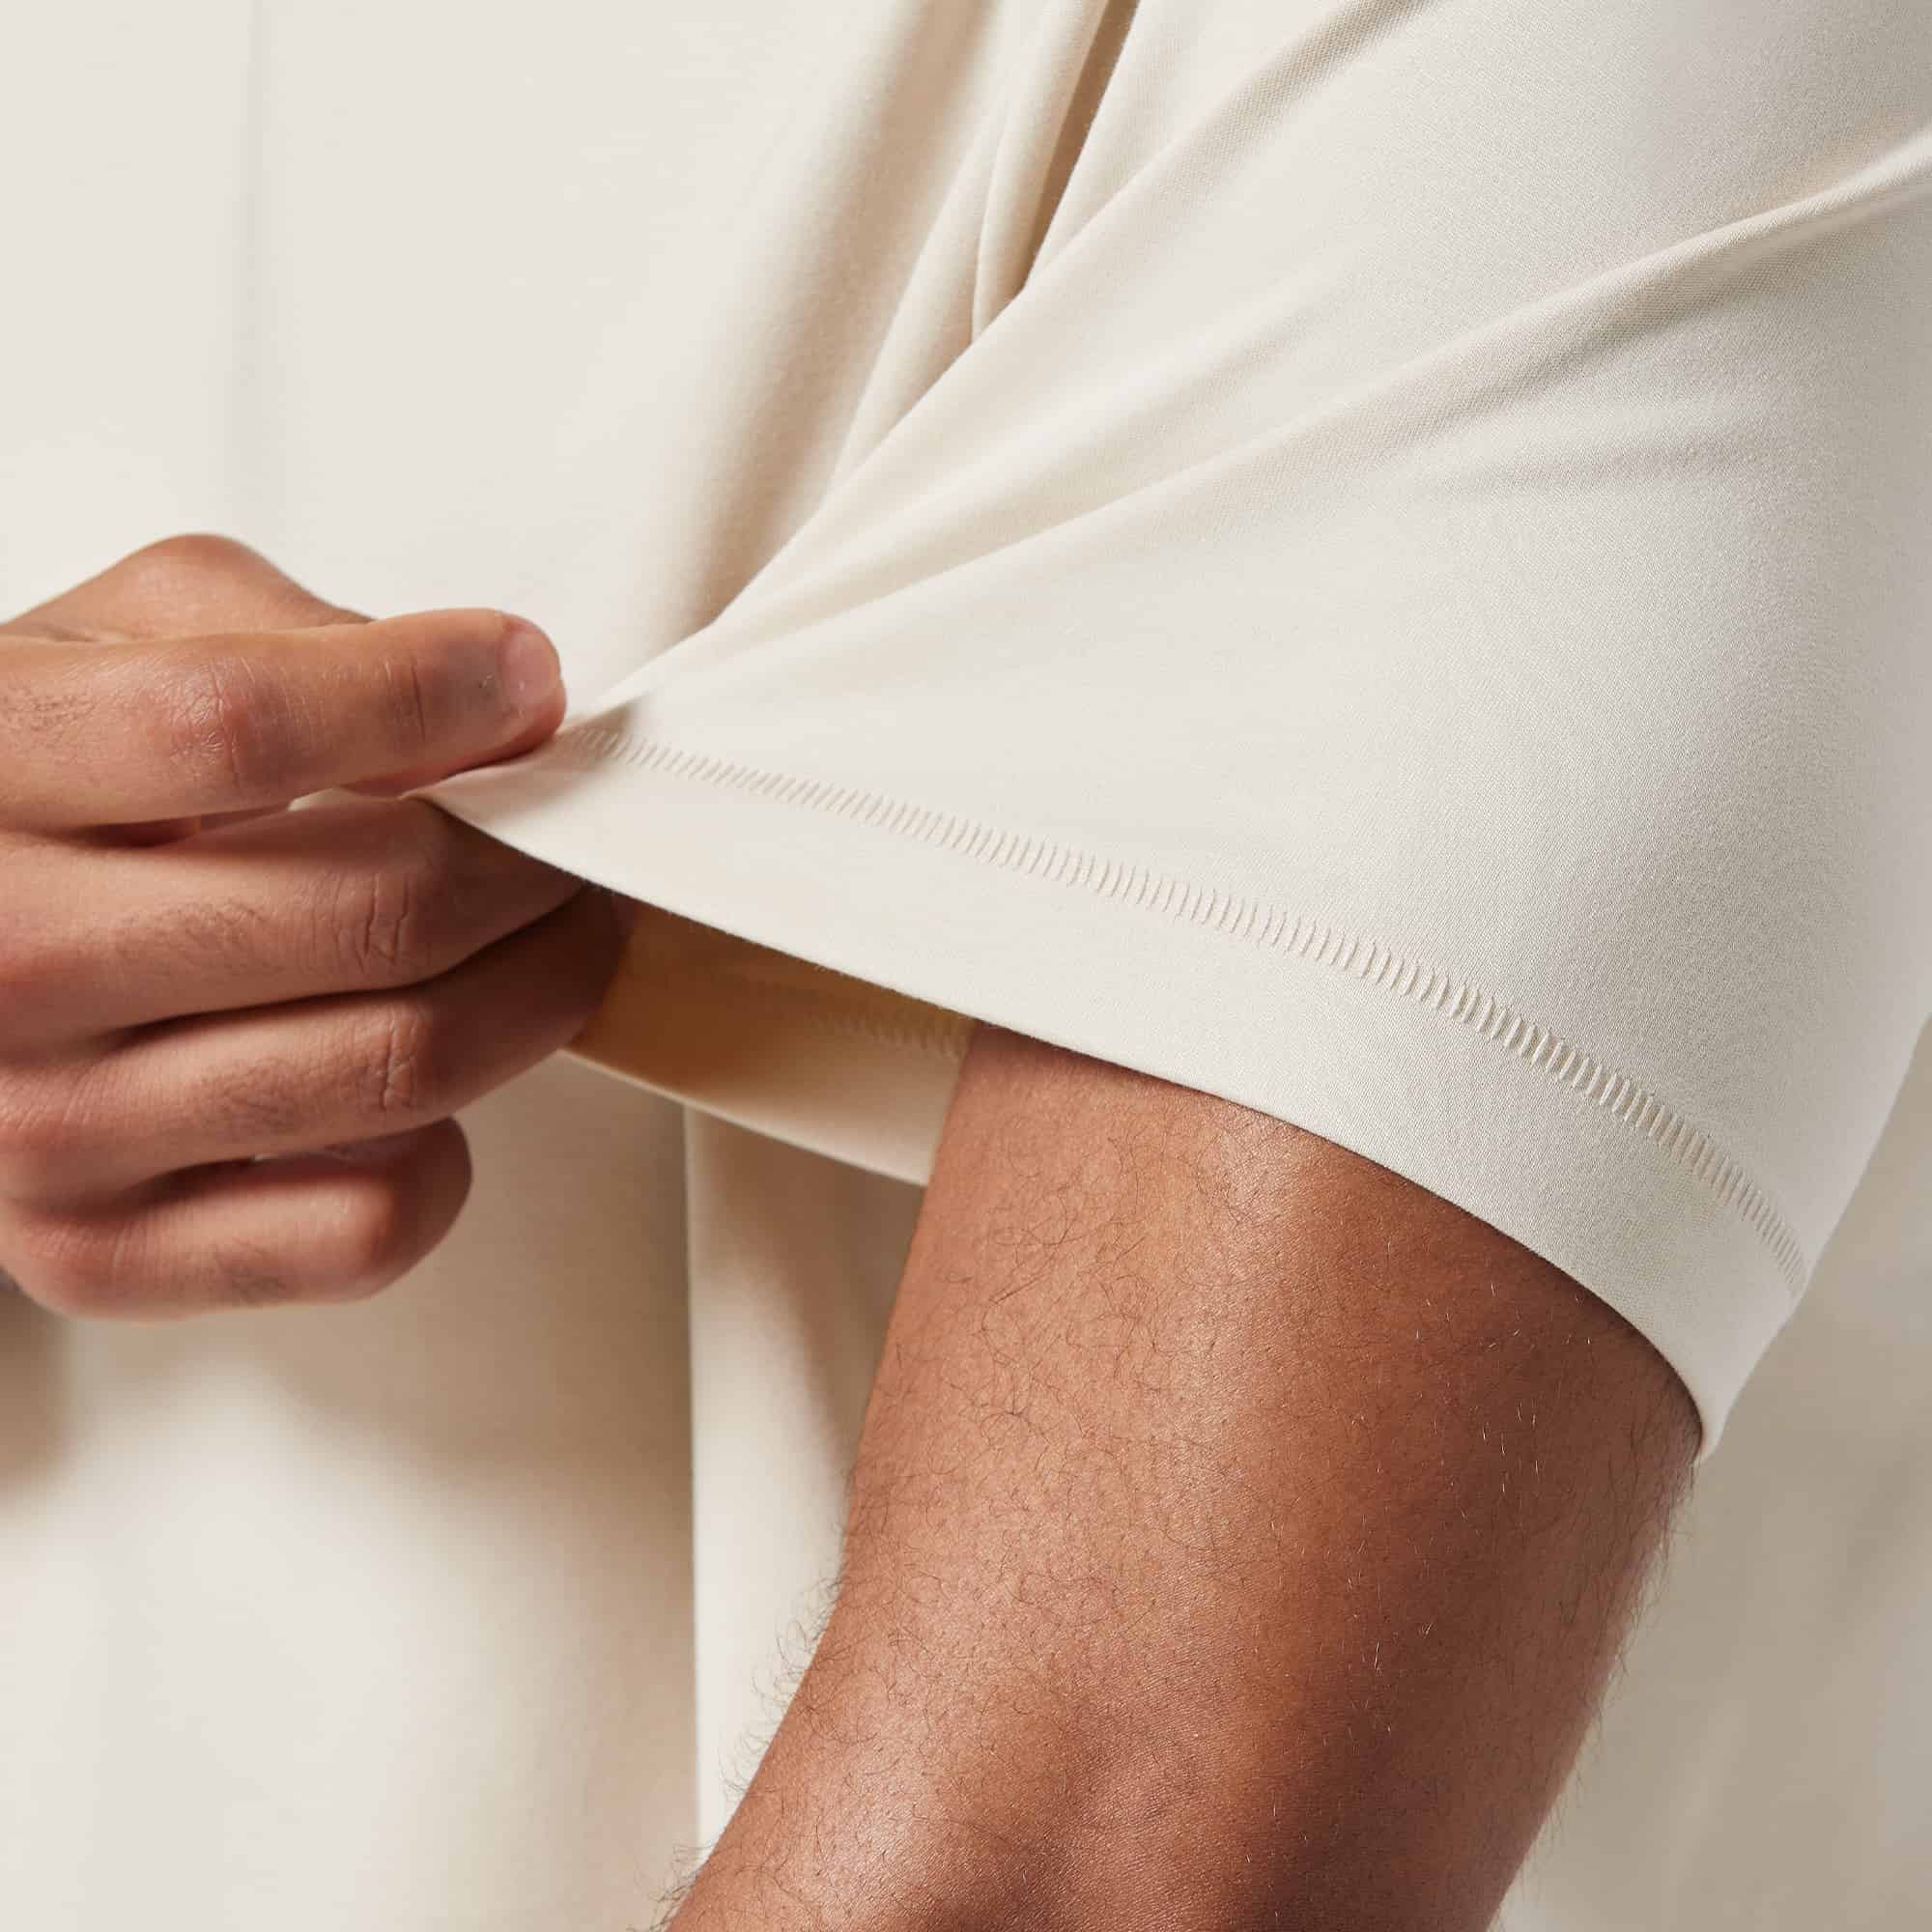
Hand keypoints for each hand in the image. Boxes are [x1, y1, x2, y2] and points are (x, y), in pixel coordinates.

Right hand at [0, 533, 629, 1315]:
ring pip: (404, 1065)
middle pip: (377, 913)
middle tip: (569, 842)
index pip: (243, 723)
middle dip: (533, 865)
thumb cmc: (43, 787)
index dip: (429, 694)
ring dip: (538, 989)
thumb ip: (295, 636)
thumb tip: (504, 701)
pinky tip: (416, 1077)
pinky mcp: (100, 1253)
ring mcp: (44, 1130)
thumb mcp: (121, 638)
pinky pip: (366, 1223)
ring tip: (549, 935)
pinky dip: (445, 1147)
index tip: (521, 683)